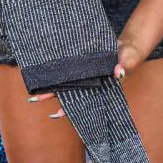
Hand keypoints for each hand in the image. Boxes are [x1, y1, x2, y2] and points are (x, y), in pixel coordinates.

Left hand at [30, 38, 145, 118]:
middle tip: (35, 99)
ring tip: (33, 88)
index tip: (56, 114)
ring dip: (51, 85)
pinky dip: (56, 71)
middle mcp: (89, 84)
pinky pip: (67, 69)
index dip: (69, 108)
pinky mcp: (81, 64)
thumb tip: (119, 73)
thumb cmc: (129, 57)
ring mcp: (84, 75)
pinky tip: (43, 70)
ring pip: (64, 82)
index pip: (81, 101)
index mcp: (99, 88)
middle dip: (52, 96)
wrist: (126, 47)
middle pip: (68, 92)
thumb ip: (125, 66)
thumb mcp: (129, 60)